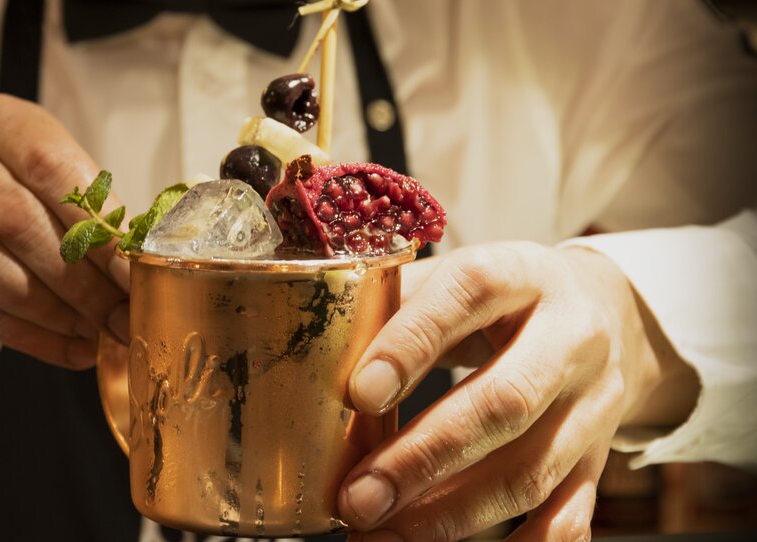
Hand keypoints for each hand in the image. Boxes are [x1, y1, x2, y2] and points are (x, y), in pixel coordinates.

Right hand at [0, 95, 129, 381]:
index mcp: (2, 121)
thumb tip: (149, 274)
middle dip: (80, 278)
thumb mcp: (53, 198)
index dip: (99, 227)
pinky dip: (27, 335)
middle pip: (17, 218)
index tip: (136, 276)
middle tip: (122, 317)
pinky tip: (68, 351)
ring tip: (96, 334)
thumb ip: (95, 223)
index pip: (51, 167)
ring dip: (51, 309)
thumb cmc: (11, 214)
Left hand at [339, 241, 698, 540]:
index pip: (470, 295)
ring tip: (380, 533)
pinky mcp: (600, 458)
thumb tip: (321, 347)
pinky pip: (569, 518)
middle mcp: (571, 338)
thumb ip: (399, 303)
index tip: (359, 393)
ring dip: (450, 515)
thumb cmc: (507, 298)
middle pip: (505, 403)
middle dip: (424, 458)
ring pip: (531, 471)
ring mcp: (593, 405)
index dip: (412, 343)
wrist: (608, 312)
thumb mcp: (461, 276)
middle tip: (358, 498)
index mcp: (523, 274)